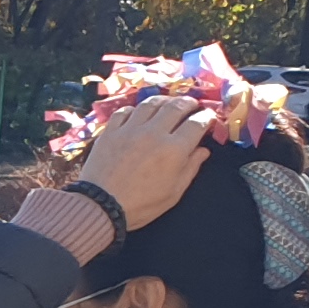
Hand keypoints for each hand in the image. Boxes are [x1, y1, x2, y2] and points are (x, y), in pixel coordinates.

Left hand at [68, 95, 215, 231]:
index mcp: (174, 149)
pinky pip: (124, 111)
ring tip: (168, 102)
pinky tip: (138, 113)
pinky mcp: (110, 131)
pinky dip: (134, 109)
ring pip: (150, 104)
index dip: (206, 117)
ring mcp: (130, 129)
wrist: (100, 206)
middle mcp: (154, 133)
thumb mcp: (174, 192)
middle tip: (192, 105)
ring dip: (163, 100)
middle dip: (188, 103)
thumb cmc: (142, 205)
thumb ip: (191, 168)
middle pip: (176, 106)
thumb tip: (203, 150)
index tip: (208, 118)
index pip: (197, 123)